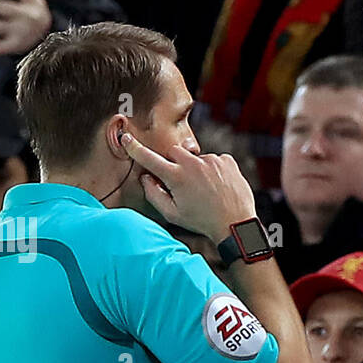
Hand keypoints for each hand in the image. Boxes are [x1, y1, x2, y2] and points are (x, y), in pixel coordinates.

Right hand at [121, 133, 255, 239]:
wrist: (235, 224)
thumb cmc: (202, 221)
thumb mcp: (172, 214)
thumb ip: (154, 195)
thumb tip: (146, 178)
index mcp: (176, 177)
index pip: (149, 158)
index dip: (135, 148)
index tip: (127, 138)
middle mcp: (193, 164)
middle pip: (174, 153)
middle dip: (175, 164)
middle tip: (183, 184)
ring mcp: (212, 160)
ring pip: (196, 158)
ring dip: (196, 169)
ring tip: (205, 190)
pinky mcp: (227, 161)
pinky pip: (214, 160)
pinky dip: (213, 170)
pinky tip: (217, 186)